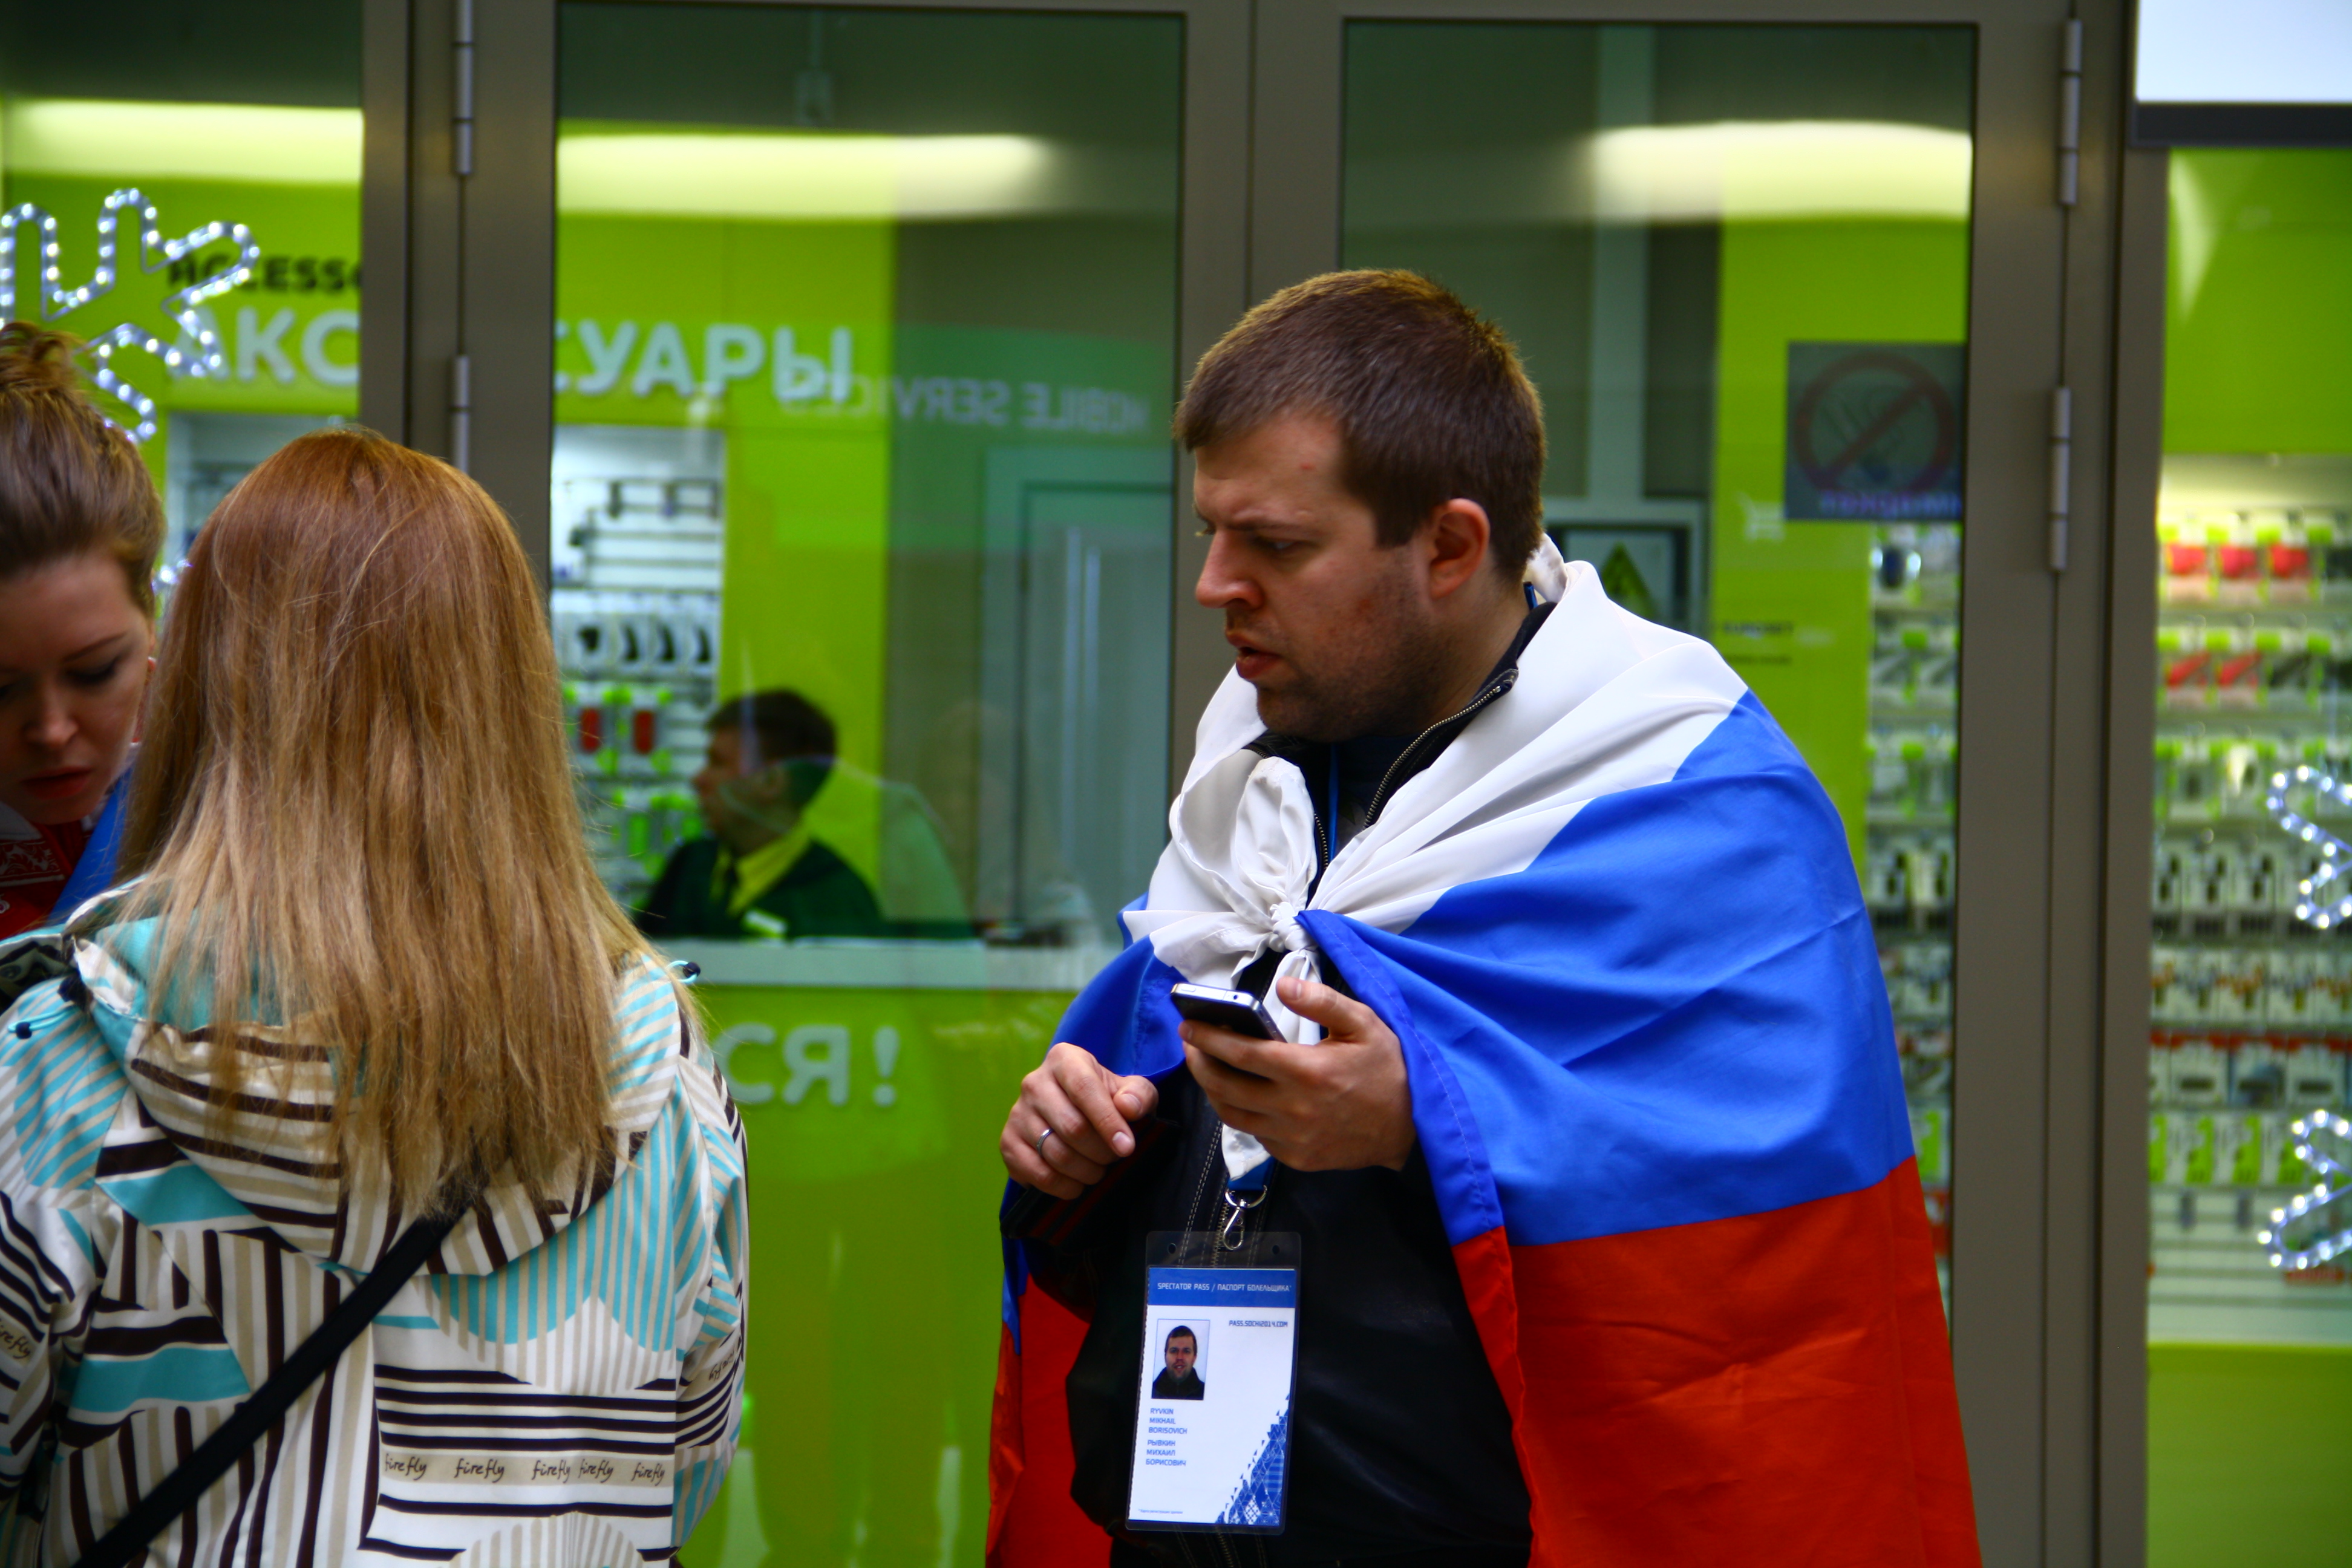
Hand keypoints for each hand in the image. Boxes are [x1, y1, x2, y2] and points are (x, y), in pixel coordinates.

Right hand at [1001, 1042, 1160, 1199]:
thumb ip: (1139, 1095)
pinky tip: (1076, 1183)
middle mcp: (1034, 1083)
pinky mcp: (1008, 1142)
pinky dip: (1063, 1186)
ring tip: (1098, 1170)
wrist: (1074, 1111)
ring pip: (1056, 1154)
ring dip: (1086, 1172)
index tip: (1126, 1147)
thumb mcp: (1131, 1090)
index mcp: (1065, 1060)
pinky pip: (1037, 1173)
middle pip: (1072, 1127)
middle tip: (1114, 1158)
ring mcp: (1017, 1113)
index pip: (1084, 1089)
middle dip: (1101, 1152)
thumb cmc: (1106, 1098)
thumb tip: (1128, 1107)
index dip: (1107, 1121)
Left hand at [1180, 975, 1413, 1171]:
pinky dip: (1239, 1113)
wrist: (1413, 1127)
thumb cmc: (1387, 1069)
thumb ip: (1322, 1001)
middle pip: (1226, 1086)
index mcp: (1307, 1071)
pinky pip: (1255, 1135)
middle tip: (1190, 1043)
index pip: (1241, 1054)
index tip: (1189, 1025)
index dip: (1209, 1038)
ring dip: (1212, 1089)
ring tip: (1206, 1067)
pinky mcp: (1296, 1158)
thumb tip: (1283, 985)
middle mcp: (1294, 1109)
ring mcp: (1293, 1139)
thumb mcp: (1364, 1024)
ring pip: (1232, 1115)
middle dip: (1199, 1062)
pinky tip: (1239, 1094)